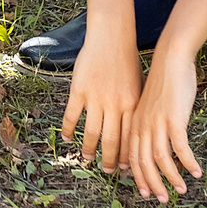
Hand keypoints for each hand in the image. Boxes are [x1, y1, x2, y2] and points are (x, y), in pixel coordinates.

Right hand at [61, 31, 141, 172]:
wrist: (111, 36)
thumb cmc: (127, 62)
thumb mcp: (138, 86)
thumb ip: (134, 108)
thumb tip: (134, 131)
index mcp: (132, 105)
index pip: (129, 138)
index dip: (126, 156)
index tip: (124, 168)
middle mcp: (114, 104)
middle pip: (111, 141)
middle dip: (109, 160)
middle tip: (107, 171)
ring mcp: (95, 97)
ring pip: (91, 132)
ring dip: (89, 149)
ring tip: (87, 158)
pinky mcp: (79, 89)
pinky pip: (72, 115)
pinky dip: (69, 129)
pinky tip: (68, 138)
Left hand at [127, 48, 201, 201]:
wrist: (171, 58)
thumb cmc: (163, 83)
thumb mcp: (150, 106)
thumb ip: (149, 125)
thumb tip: (155, 145)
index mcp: (135, 123)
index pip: (132, 157)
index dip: (138, 177)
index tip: (146, 192)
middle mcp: (142, 125)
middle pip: (144, 163)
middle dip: (153, 184)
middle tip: (163, 199)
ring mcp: (157, 123)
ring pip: (161, 160)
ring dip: (172, 178)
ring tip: (182, 190)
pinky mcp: (174, 119)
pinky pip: (180, 149)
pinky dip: (188, 163)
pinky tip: (197, 172)